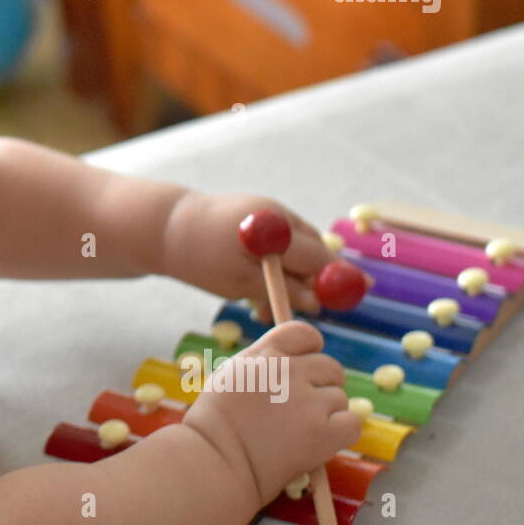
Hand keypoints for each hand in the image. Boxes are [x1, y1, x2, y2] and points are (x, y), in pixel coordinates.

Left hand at [159, 192, 337, 320]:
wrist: (165, 228)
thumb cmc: (199, 258)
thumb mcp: (239, 283)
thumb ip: (281, 290)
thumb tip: (317, 303)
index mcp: (275, 228)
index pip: (318, 255)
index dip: (338, 276)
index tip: (358, 293)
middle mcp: (277, 214)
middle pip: (312, 252)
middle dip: (309, 284)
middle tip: (296, 313)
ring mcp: (269, 212)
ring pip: (296, 251)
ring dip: (288, 281)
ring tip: (260, 309)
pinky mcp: (258, 218)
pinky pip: (280, 245)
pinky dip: (275, 268)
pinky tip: (255, 291)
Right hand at [182, 320, 363, 506]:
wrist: (216, 461)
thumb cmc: (216, 422)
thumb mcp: (233, 373)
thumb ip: (265, 360)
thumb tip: (296, 360)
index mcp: (266, 353)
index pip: (305, 334)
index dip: (309, 351)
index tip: (303, 369)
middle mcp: (290, 371)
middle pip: (330, 367)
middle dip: (321, 385)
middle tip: (301, 409)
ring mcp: (309, 402)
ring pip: (340, 398)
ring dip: (327, 413)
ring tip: (300, 430)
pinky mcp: (324, 432)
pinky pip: (352, 423)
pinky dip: (340, 432)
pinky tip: (320, 441)